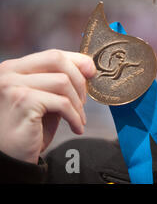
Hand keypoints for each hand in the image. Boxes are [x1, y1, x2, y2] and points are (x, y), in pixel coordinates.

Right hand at [0, 49, 95, 163]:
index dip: (77, 61)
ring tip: (79, 118)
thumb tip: (86, 67)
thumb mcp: (45, 98)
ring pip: (62, 82)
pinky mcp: (22, 102)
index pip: (52, 55)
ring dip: (78, 103)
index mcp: (14, 68)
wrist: (10, 158)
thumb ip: (58, 82)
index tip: (91, 72)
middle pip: (57, 60)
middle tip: (84, 101)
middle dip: (78, 79)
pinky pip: (62, 103)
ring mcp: (13, 86)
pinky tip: (76, 127)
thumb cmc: (29, 129)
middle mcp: (9, 73)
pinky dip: (75, 116)